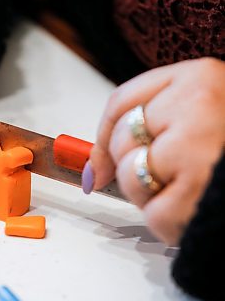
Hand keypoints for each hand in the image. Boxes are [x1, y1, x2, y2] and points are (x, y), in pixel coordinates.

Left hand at [84, 58, 224, 244]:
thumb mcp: (208, 113)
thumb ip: (154, 123)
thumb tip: (91, 169)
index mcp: (201, 78)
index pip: (122, 101)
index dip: (104, 134)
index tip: (99, 159)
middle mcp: (198, 108)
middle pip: (122, 139)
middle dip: (135, 164)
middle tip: (173, 172)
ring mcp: (197, 152)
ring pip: (130, 176)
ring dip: (152, 194)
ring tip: (192, 189)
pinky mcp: (196, 197)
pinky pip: (153, 215)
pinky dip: (170, 223)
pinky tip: (198, 211)